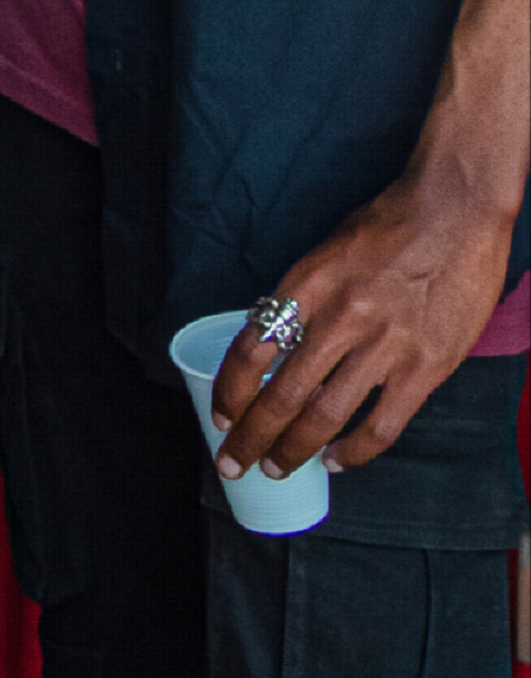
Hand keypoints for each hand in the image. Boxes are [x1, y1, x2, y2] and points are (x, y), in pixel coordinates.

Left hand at [211, 162, 519, 478]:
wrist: (456, 209)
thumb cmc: (390, 223)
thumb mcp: (329, 249)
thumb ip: (305, 296)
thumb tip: (278, 342)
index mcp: (308, 283)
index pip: (253, 348)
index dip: (230, 391)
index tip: (222, 416)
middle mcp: (341, 317)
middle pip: (282, 393)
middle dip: (251, 436)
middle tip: (234, 462)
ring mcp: (385, 344)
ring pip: (325, 416)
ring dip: (294, 450)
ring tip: (277, 468)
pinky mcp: (426, 366)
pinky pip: (381, 424)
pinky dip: (354, 452)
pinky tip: (336, 462)